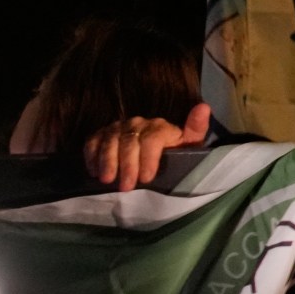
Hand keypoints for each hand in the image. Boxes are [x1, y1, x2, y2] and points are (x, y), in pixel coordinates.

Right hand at [82, 102, 209, 191]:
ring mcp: (118, 128)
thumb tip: (203, 107)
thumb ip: (196, 129)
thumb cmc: (176, 153)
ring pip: (110, 140)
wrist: (157, 155)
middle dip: (127, 165)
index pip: (152, 138)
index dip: (149, 158)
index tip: (146, 178)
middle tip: (126, 187)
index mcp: (160, 127)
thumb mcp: (190, 145)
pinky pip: (92, 141)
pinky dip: (91, 155)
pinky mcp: (102, 135)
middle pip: (129, 141)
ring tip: (107, 180)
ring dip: (107, 160)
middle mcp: (138, 123)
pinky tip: (93, 171)